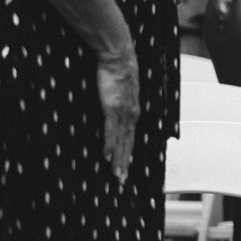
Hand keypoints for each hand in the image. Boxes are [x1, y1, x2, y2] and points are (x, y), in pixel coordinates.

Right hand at [96, 48, 139, 184]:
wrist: (118, 58)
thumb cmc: (118, 74)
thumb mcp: (120, 93)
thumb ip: (118, 105)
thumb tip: (112, 113)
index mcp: (134, 112)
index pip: (131, 139)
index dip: (128, 155)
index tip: (125, 170)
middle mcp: (132, 115)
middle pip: (129, 144)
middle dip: (125, 164)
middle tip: (121, 182)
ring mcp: (123, 112)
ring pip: (122, 141)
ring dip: (118, 159)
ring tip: (116, 175)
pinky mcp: (113, 107)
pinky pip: (111, 130)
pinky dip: (110, 144)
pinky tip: (107, 156)